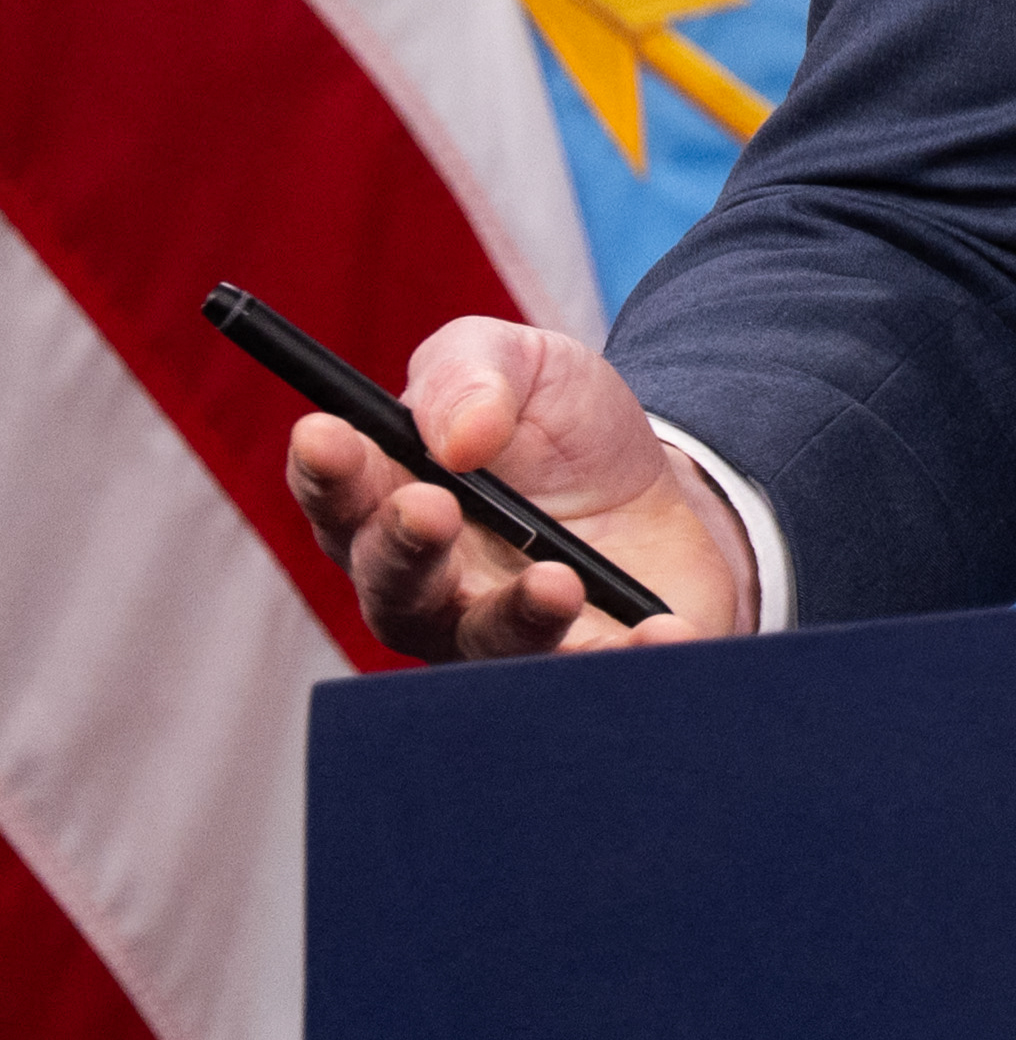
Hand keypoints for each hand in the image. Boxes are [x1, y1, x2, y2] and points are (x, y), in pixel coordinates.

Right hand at [288, 318, 751, 658]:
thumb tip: (460, 437)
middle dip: (404, 547)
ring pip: (486, 644)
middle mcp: (427, 587)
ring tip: (556, 581)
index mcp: (392, 504)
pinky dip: (626, 660)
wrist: (667, 492)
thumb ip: (472, 373)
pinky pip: (596, 676)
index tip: (323, 434)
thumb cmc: (564, 431)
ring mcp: (496, 636)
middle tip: (430, 508)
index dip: (325, 471)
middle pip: (394, 587)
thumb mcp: (525, 363)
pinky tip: (659, 633)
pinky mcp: (580, 668)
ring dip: (515, 616)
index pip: (338, 496)